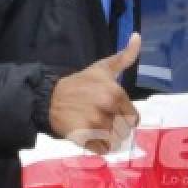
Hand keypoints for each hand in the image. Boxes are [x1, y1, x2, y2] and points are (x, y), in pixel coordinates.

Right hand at [48, 33, 141, 153]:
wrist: (50, 98)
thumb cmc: (80, 83)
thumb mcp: (102, 68)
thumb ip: (124, 56)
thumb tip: (137, 36)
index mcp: (116, 93)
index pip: (134, 118)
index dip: (124, 116)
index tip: (112, 111)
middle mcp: (107, 110)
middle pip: (125, 131)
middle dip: (116, 128)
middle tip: (103, 120)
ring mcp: (95, 125)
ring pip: (115, 142)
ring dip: (108, 138)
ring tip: (96, 128)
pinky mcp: (84, 138)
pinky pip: (102, 150)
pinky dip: (98, 147)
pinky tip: (90, 136)